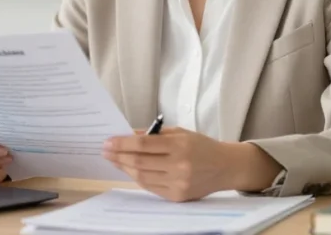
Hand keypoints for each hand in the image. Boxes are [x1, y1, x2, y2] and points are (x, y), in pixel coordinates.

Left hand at [102, 127, 280, 201]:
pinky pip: (150, 187)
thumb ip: (155, 134)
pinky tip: (129, 169)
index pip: (143, 145)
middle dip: (118, 155)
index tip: (108, 141)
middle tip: (105, 150)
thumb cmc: (201, 146)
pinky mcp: (177, 197)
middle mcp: (179, 166)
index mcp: (180, 146)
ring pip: (142, 177)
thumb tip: (129, 134)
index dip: (122, 143)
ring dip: (124, 167)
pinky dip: (137, 178)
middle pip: (139, 162)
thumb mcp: (180, 132)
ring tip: (114, 159)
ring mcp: (178, 183)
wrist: (225, 167)